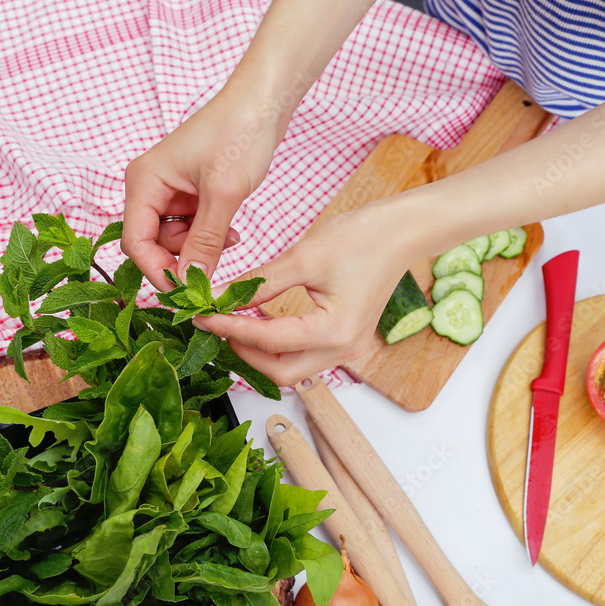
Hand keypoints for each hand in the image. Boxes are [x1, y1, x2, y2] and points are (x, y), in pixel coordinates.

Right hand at [121, 88, 280, 289]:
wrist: (263, 101)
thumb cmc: (239, 134)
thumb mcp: (223, 193)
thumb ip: (205, 240)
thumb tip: (189, 281)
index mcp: (143, 182)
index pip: (135, 242)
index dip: (157, 270)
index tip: (186, 291)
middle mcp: (149, 186)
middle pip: (153, 244)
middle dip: (183, 258)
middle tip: (214, 268)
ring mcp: (169, 189)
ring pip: (175, 239)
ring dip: (201, 247)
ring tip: (230, 238)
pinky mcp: (190, 191)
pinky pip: (191, 227)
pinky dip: (209, 235)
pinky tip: (231, 231)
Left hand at [194, 208, 412, 386]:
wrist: (401, 234)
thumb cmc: (361, 238)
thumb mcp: (302, 257)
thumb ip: (259, 283)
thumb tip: (220, 298)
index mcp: (334, 331)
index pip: (269, 341)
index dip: (231, 329)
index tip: (203, 317)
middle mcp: (343, 350)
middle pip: (280, 372)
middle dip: (244, 353)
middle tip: (216, 326)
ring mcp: (347, 349)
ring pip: (291, 369)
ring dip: (259, 353)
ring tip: (232, 325)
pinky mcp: (345, 341)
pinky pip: (303, 355)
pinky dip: (277, 346)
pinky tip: (258, 324)